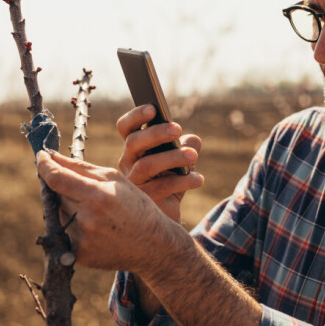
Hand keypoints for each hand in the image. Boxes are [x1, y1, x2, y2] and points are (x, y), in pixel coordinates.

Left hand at [35, 150, 199, 272]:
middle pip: (56, 195)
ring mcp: (80, 239)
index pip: (56, 178)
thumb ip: (81, 167)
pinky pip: (63, 233)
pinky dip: (72, 226)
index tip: (41, 156)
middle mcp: (86, 219)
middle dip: (63, 187)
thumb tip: (52, 157)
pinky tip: (94, 227)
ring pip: (58, 213)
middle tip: (83, 189)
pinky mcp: (78, 255)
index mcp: (97, 196)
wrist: (153, 247)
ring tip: (95, 211)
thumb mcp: (115, 180)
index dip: (44, 165)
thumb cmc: (136, 207)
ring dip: (68, 206)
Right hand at [116, 105, 203, 221]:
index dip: (136, 116)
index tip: (153, 108)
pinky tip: (199, 178)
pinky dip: (183, 181)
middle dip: (155, 133)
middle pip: (133, 143)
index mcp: (133, 149)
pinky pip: (162, 187)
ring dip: (172, 157)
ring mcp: (133, 184)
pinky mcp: (144, 202)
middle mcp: (128, 164)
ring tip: (194, 155)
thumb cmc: (170, 183)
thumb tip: (193, 140)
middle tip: (177, 129)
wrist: (167, 218)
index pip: (126, 128)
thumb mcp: (181, 163)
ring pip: (147, 165)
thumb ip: (187, 148)